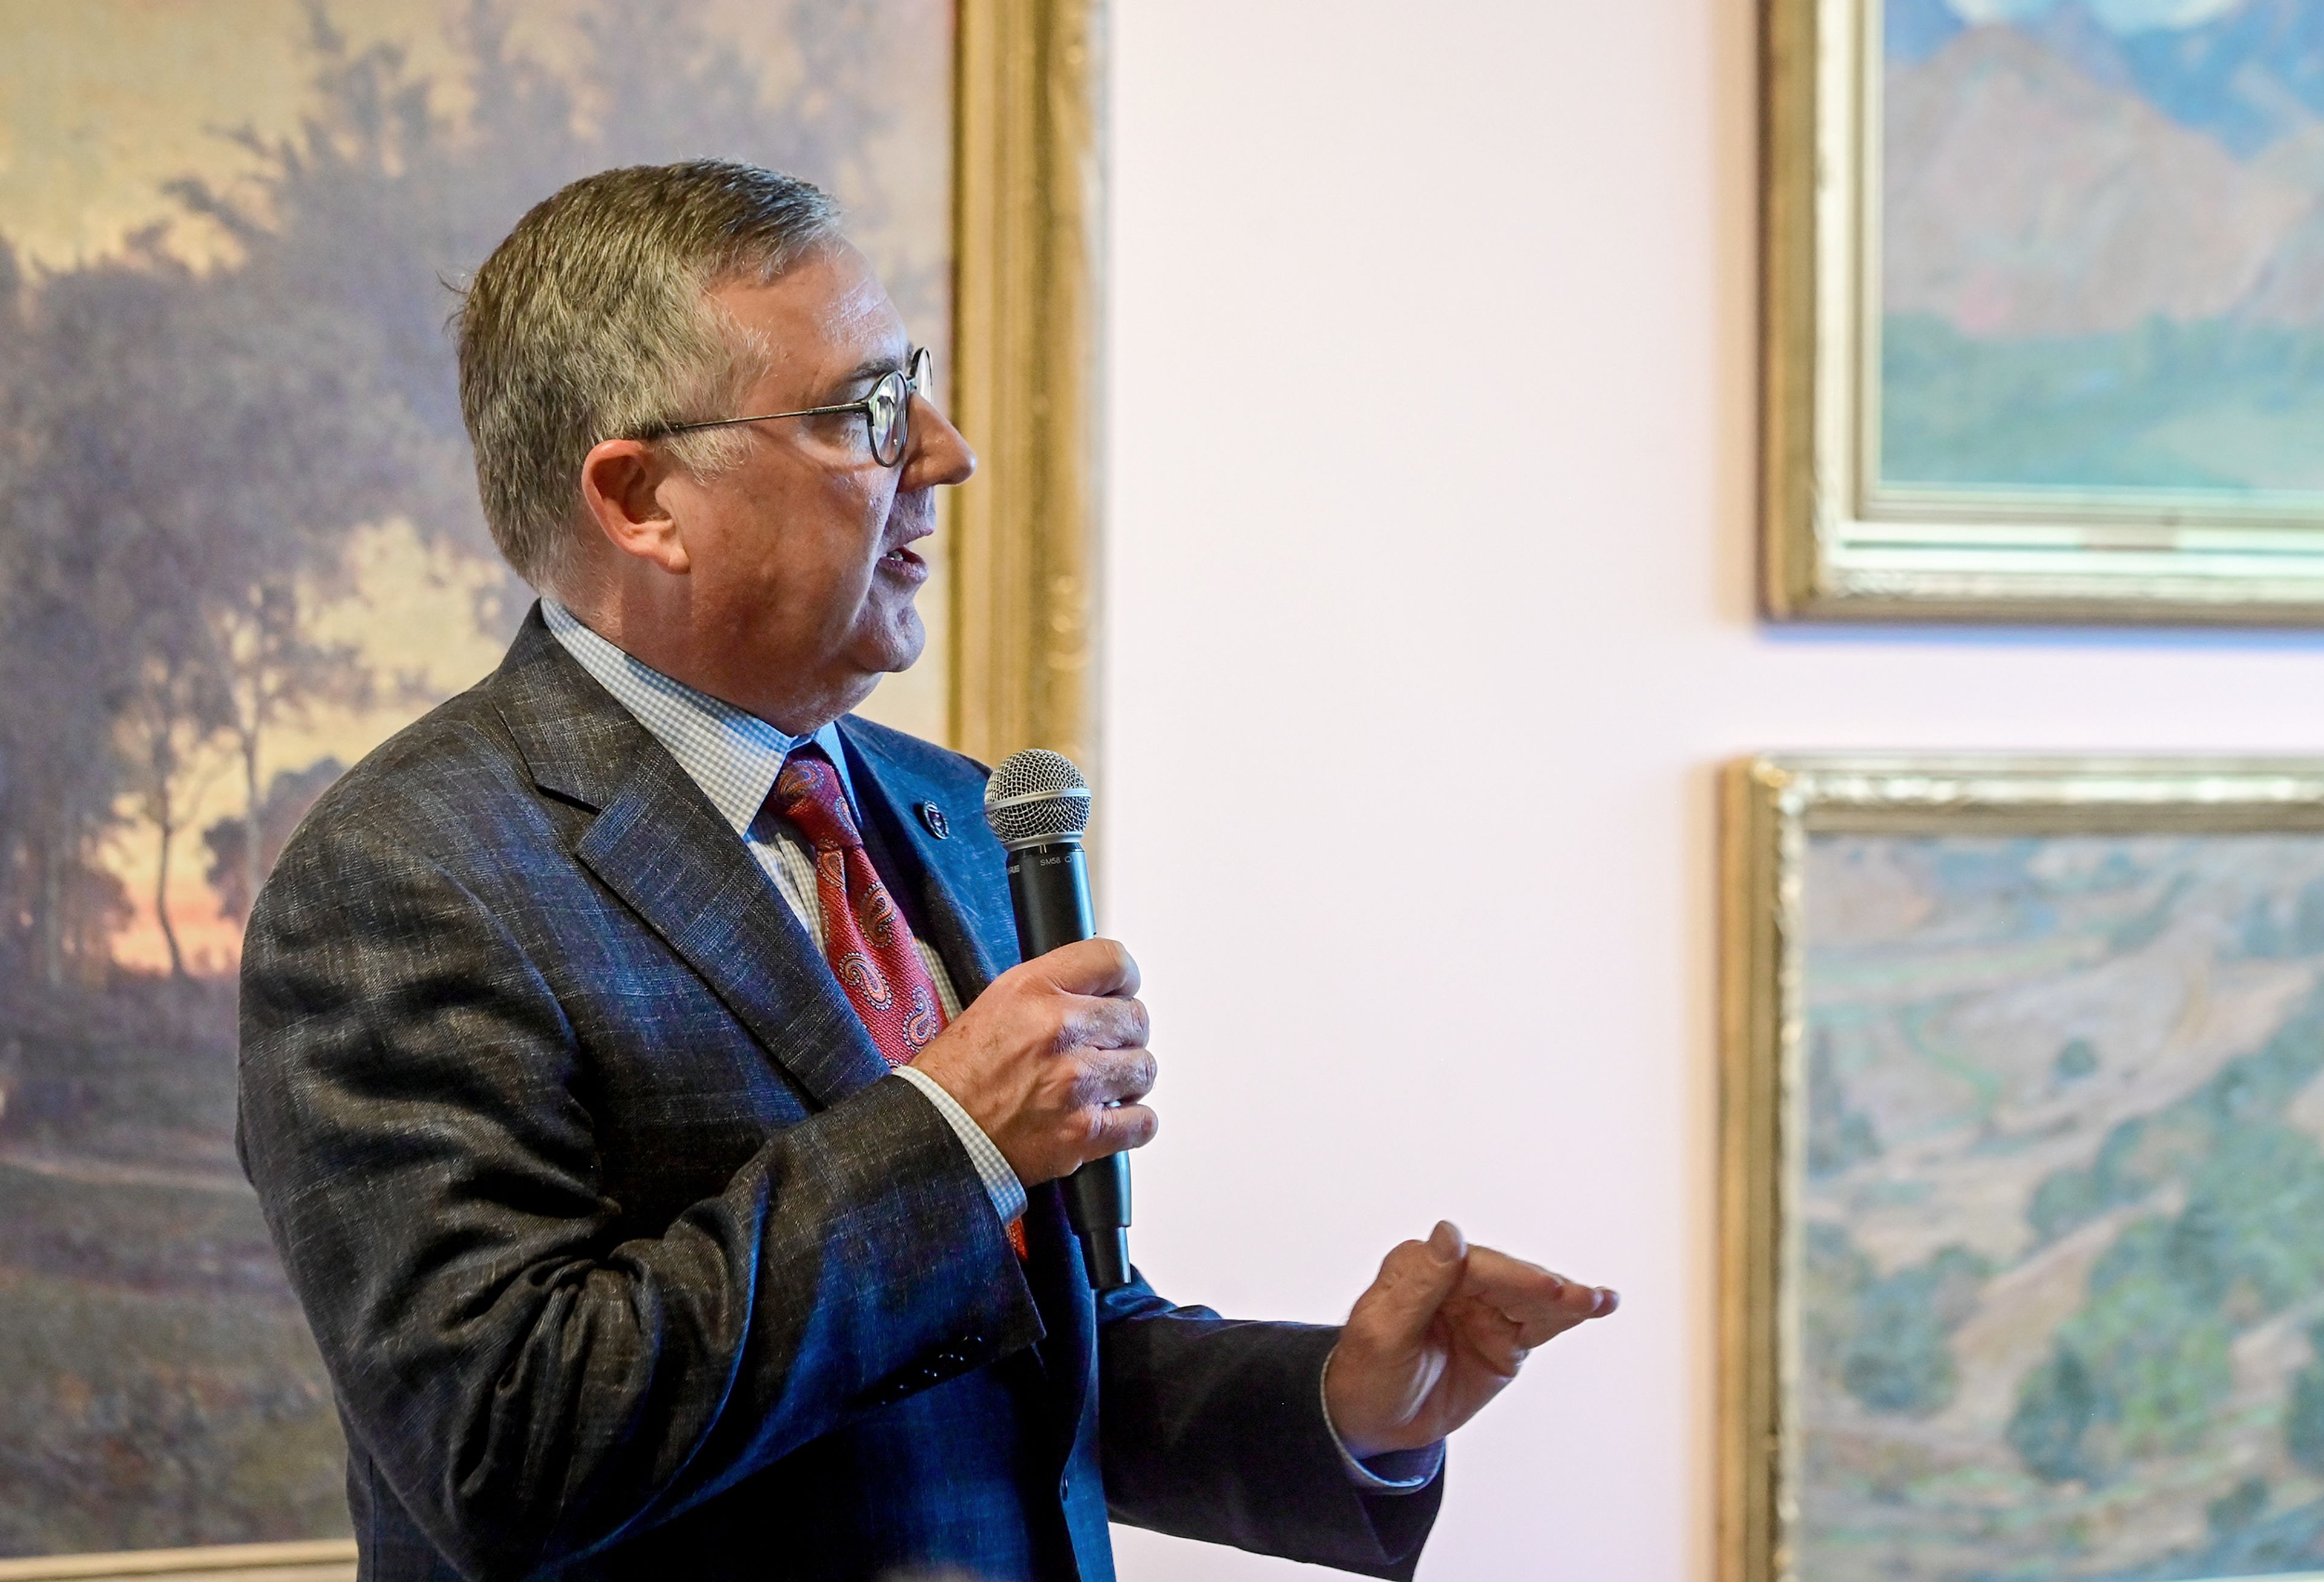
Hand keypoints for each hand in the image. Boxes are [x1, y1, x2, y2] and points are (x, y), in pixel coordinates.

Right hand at [910, 937, 1156, 1185]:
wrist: (936, 1134)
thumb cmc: (958, 1074)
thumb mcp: (998, 1002)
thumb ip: (1054, 989)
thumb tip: (1101, 993)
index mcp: (1034, 990)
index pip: (1113, 960)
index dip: (1123, 978)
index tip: (1120, 991)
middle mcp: (1059, 1030)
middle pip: (1136, 1017)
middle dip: (1122, 1034)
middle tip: (1099, 1048)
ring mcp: (1076, 1083)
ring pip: (1143, 1068)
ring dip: (1127, 1078)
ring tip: (1099, 1085)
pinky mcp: (1084, 1132)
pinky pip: (1142, 1122)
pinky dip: (1132, 1122)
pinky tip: (1110, 1117)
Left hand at [1324, 1221, 1616, 1460]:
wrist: (1374, 1422)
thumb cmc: (1367, 1374)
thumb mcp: (1383, 1332)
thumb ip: (1420, 1283)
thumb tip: (1449, 1233)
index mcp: (1421, 1266)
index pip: (1475, 1264)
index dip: (1513, 1276)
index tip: (1545, 1287)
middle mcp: (1457, 1278)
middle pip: (1511, 1278)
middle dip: (1545, 1288)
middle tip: (1579, 1298)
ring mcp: (1484, 1307)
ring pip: (1532, 1298)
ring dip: (1568, 1298)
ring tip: (1602, 1300)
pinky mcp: (1504, 1337)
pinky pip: (1540, 1322)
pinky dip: (1569, 1314)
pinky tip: (1600, 1304)